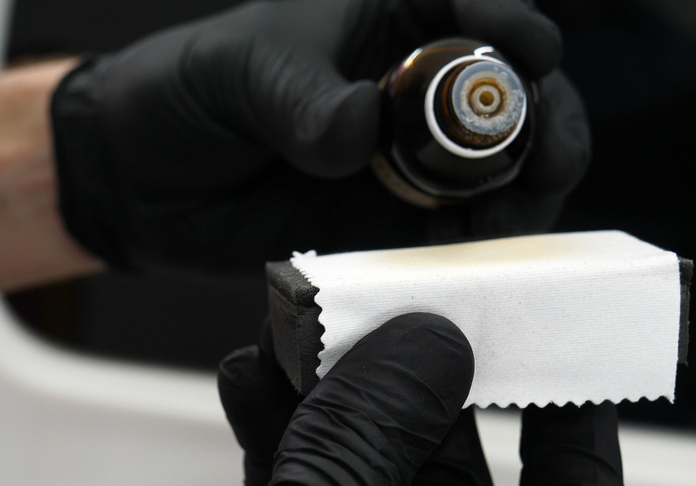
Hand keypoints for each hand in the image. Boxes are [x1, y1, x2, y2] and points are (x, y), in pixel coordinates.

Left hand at [50, 0, 586, 272]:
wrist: (145, 183)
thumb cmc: (188, 93)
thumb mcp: (238, 72)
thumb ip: (299, 99)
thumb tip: (360, 133)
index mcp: (389, 22)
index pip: (474, 8)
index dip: (515, 25)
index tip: (533, 51)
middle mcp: (416, 92)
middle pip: (516, 100)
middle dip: (548, 125)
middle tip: (549, 160)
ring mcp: (412, 163)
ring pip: (504, 174)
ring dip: (527, 194)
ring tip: (509, 219)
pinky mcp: (396, 227)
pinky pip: (458, 236)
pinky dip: (479, 246)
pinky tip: (472, 252)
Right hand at [208, 315, 625, 485]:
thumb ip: (370, 446)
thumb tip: (426, 349)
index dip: (581, 435)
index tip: (564, 357)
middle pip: (453, 476)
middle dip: (416, 382)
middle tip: (399, 313)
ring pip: (363, 475)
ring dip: (329, 396)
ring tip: (301, 332)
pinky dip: (275, 436)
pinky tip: (250, 383)